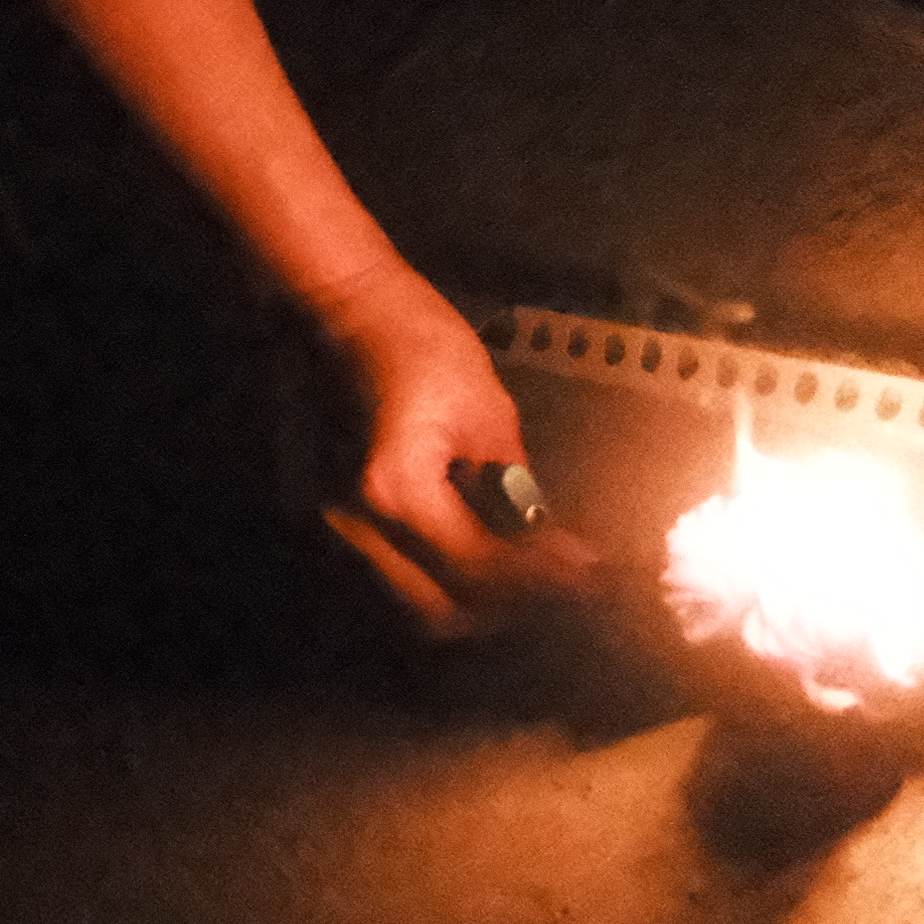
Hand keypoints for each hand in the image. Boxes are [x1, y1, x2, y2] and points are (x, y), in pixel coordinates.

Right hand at [309, 269, 602, 637]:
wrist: (345, 312)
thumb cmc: (420, 344)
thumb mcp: (487, 413)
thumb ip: (514, 490)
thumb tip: (553, 549)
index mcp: (397, 491)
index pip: (481, 567)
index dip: (544, 579)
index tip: (593, 573)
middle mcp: (355, 524)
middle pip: (442, 611)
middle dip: (509, 606)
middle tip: (564, 584)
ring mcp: (333, 529)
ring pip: (414, 605)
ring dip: (474, 602)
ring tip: (528, 578)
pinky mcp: (331, 523)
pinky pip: (396, 578)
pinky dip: (441, 582)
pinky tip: (481, 558)